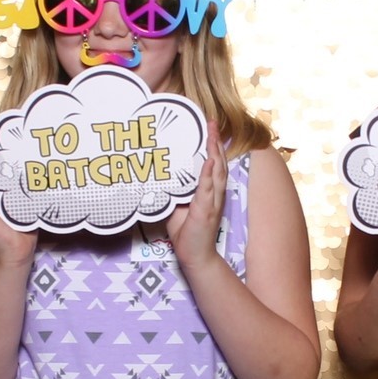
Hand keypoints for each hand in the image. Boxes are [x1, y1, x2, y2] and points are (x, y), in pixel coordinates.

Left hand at [164, 135, 225, 269]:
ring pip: (217, 172)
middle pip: (218, 162)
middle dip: (216, 141)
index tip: (208, 128)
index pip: (213, 164)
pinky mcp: (206, 211)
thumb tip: (158, 175)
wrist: (195, 256)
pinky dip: (209, 174)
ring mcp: (212, 202)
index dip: (212, 145)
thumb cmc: (187, 231)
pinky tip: (209, 161)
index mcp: (209, 191)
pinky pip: (208, 190)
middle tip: (211, 122)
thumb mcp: (177, 205)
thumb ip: (174, 190)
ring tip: (212, 134)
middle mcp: (214, 194)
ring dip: (215, 151)